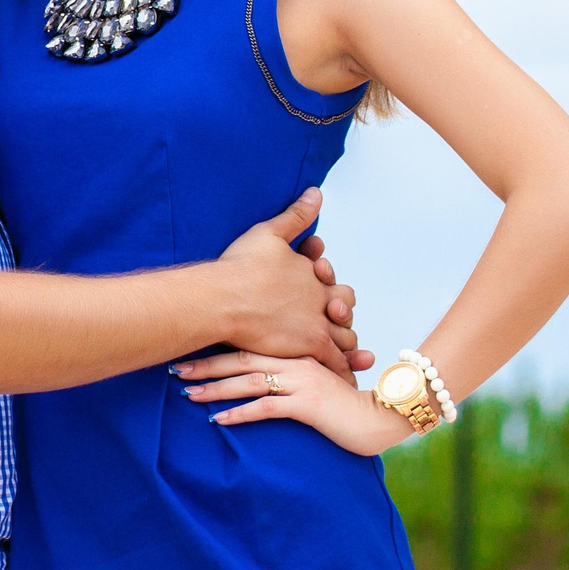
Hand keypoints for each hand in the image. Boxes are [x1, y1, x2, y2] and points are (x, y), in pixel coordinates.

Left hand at [172, 351, 415, 455]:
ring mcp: (302, 382)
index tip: (187, 352)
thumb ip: (289, 374)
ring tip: (187, 393)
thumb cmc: (345, 402)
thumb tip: (255, 378)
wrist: (383, 416)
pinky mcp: (308, 404)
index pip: (248, 345)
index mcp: (295, 352)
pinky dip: (240, 413)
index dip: (215, 349)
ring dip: (215, 388)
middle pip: (241, 359)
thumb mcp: (315, 382)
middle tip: (174, 368)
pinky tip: (218, 420)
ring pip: (249, 380)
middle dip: (205, 364)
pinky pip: (267, 407)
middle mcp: (296, 362)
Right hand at [213, 189, 360, 375]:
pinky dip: (343, 370)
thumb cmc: (240, 267)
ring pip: (345, 337)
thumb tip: (316, 192)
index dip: (326, 282)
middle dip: (340, 312)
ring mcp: (318, 323)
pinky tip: (346, 377)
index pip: (332, 280)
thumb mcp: (269, 233)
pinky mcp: (311, 347)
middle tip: (330, 316)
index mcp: (313, 273)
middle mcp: (321, 297)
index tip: (314, 280)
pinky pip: (336, 362)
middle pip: (345, 307)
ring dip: (346, 344)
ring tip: (345, 353)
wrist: (222, 299)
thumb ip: (296, 216)